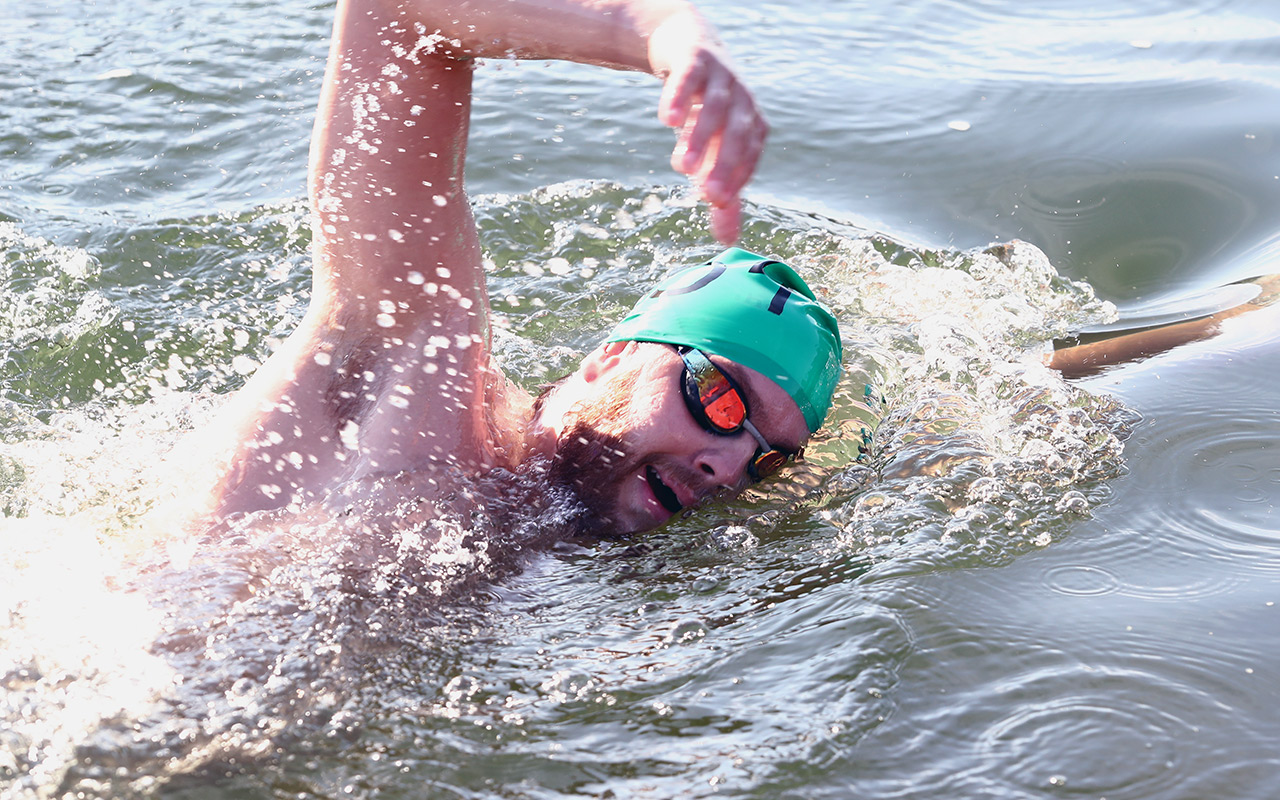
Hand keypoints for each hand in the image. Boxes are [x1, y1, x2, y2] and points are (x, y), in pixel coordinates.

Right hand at [649, 11, 767, 243]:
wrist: (689, 49)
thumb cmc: (707, 112)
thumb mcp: (713, 152)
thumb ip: (722, 195)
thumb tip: (728, 243)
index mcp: (752, 128)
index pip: (748, 158)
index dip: (734, 180)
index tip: (716, 205)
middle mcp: (743, 102)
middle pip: (736, 136)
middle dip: (723, 166)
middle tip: (706, 196)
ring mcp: (722, 78)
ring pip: (713, 109)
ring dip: (699, 138)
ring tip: (680, 167)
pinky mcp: (696, 59)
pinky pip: (690, 78)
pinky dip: (680, 97)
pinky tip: (667, 119)